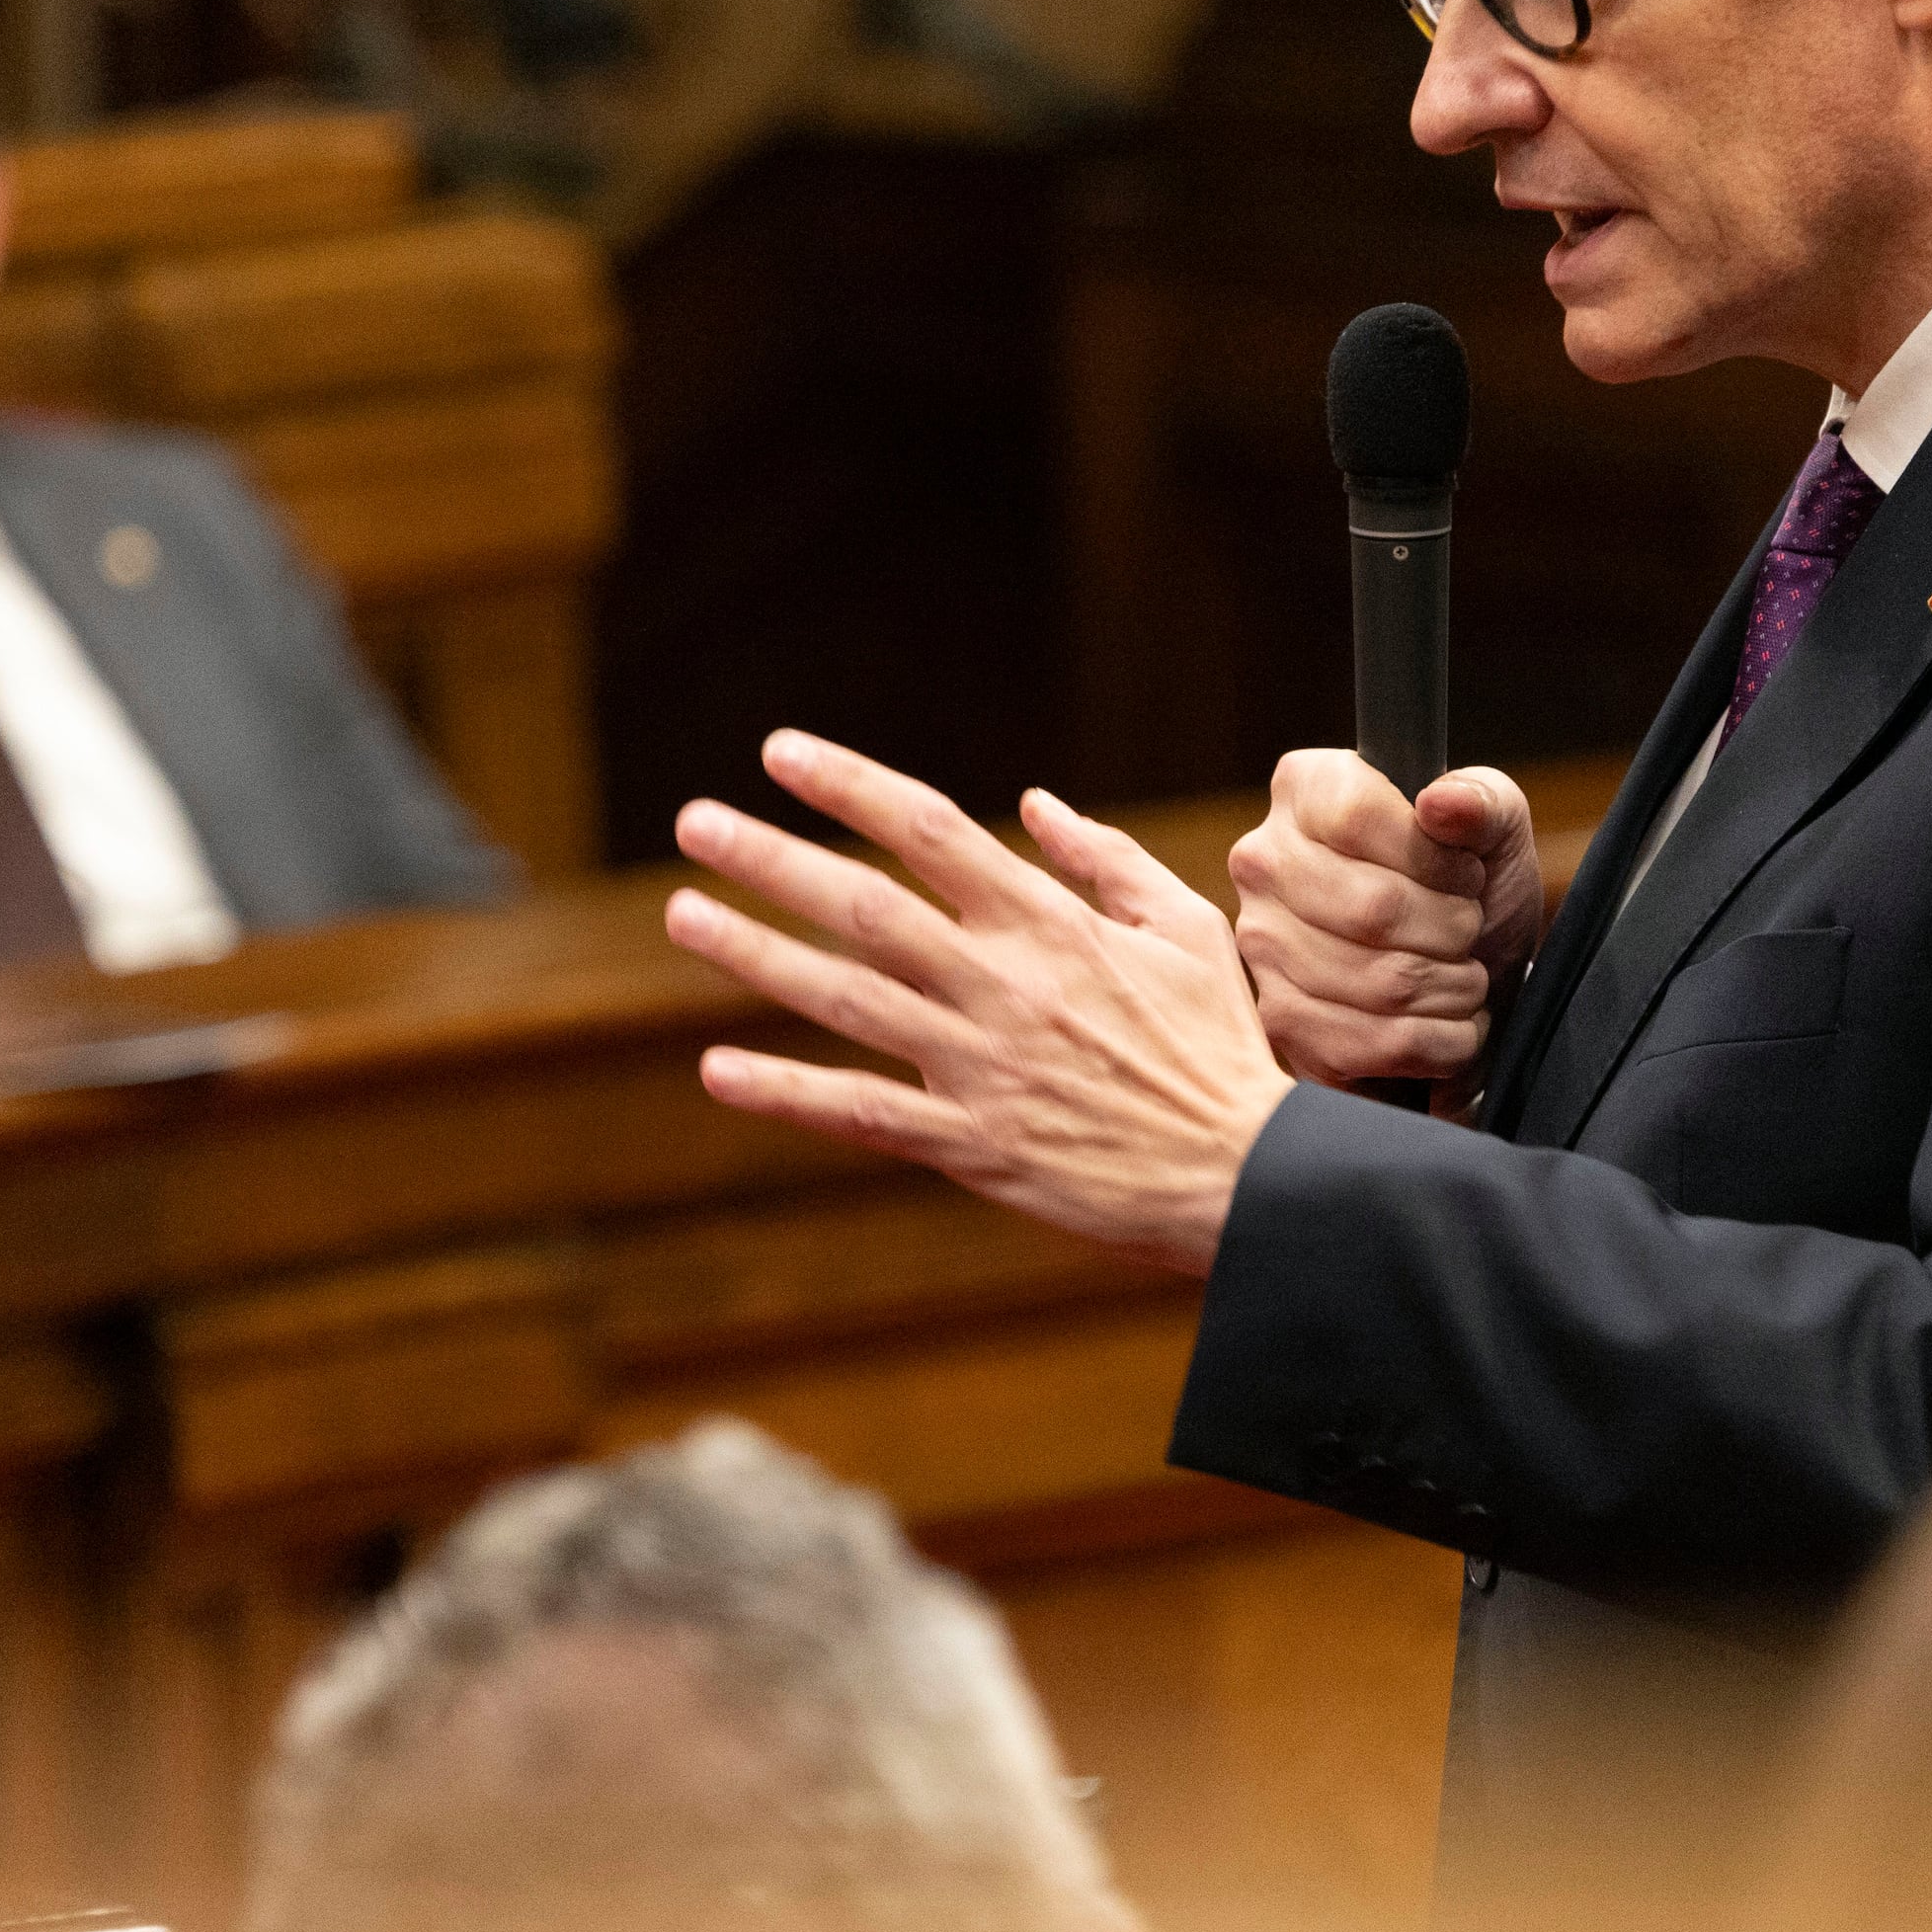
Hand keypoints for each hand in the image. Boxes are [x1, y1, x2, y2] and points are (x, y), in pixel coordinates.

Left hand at [664, 728, 1293, 1274]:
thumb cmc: (1220, 1046)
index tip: (781, 753)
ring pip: (846, 999)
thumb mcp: (1186, 929)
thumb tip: (1033, 803)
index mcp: (1051, 923)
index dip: (849, 786)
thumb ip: (1105, 861)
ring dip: (756, 954)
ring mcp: (980, 1065)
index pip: (930, 831)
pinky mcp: (972, 1144)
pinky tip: (718, 1068)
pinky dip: (787, 1092)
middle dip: (771, 858)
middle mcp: (1002, 984)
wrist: (1248, 1177)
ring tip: (683, 914)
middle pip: (863, 906)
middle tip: (694, 822)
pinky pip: (861, 1114)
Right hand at [1223, 752, 1542, 1090]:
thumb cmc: (1471, 887)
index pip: (1359, 818)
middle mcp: (1263, 863)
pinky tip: (1447, 1020)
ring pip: (1382, 982)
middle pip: (1373, 908)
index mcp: (1305, 789)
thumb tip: (1444, 803)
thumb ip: (1482, 803)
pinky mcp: (1281, 1023)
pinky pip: (1376, 1042)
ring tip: (1463, 975)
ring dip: (1454, 987)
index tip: (1466, 875)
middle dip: (1453, 929)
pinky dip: (1440, 1040)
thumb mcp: (1495, 829)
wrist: (1468, 968)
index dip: (1436, 859)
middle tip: (1469, 931)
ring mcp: (1262, 946)